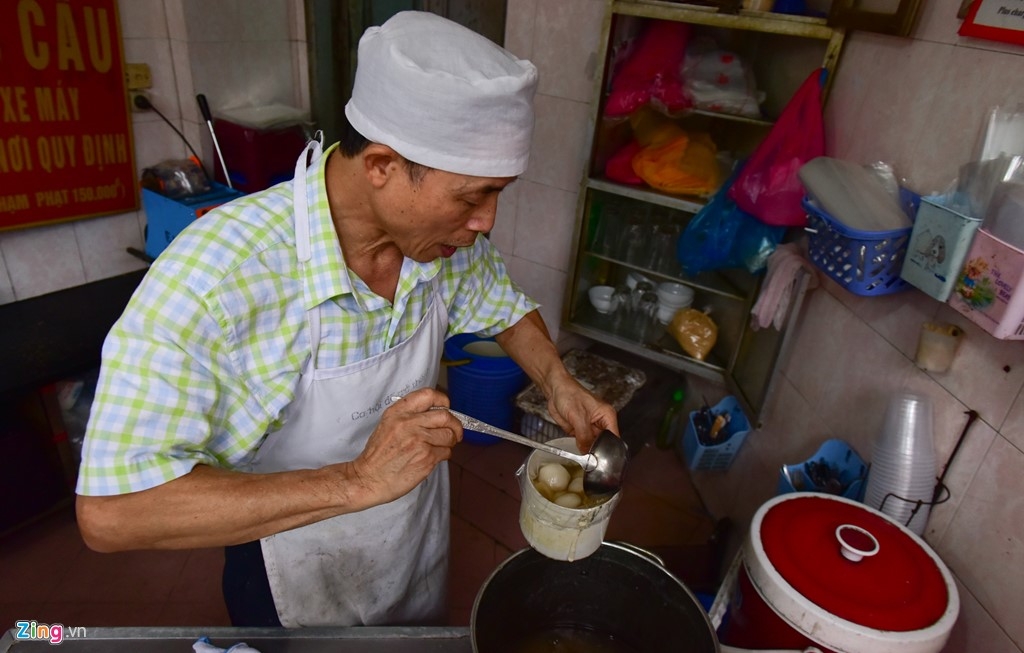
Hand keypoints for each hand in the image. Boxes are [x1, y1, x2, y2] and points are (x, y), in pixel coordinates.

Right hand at [349, 388, 462, 504]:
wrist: (369, 479)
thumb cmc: (378, 455)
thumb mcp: (387, 425)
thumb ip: (409, 415)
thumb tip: (435, 413)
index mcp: (398, 412)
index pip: (428, 395)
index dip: (442, 400)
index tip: (446, 407)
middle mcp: (409, 424)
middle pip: (445, 416)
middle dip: (455, 425)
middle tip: (454, 432)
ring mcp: (419, 441)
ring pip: (449, 435)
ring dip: (450, 442)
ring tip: (441, 446)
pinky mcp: (426, 458)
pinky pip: (446, 452)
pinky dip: (444, 455)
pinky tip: (433, 457)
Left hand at [546, 379, 618, 452]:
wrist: (554, 390)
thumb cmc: (569, 394)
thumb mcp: (578, 416)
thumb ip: (584, 436)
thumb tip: (586, 451)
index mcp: (607, 415)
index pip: (614, 437)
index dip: (609, 448)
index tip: (600, 456)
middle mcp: (601, 422)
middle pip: (604, 443)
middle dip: (596, 450)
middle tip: (588, 454)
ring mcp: (590, 427)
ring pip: (592, 445)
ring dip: (586, 448)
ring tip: (580, 445)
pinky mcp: (580, 430)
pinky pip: (581, 443)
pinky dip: (578, 445)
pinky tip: (574, 443)